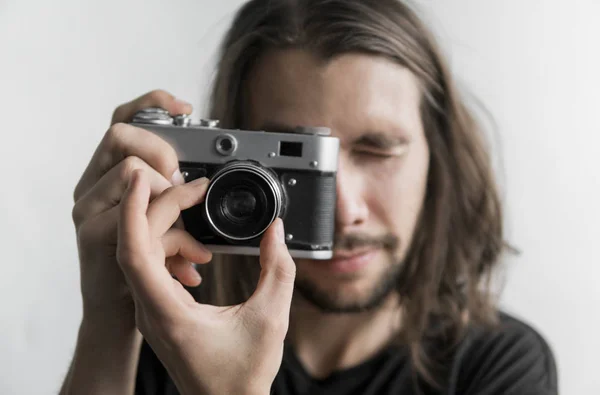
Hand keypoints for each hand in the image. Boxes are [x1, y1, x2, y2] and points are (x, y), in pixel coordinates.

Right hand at [71, 89, 201, 325]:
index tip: (186, 108)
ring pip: (132, 171)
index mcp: (107, 176)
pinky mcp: (94, 236)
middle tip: (183, 182)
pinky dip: (175, 237)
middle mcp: (92, 187)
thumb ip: (175, 199)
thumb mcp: (164, 224)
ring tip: (190, 236)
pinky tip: (188, 262)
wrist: (121, 313)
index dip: (152, 105)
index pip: (121, 122)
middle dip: (162, 152)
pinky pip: (139, 214)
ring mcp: (89, 210)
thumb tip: (204, 185)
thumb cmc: (147, 264)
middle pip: (121, 135)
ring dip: (171, 198)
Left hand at [117, 170, 295, 394]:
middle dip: (158, 206)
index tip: (142, 178)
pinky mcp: (159, 310)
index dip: (135, 210)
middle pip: (136, 244)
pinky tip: (198, 249)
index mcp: (167, 314)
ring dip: (167, 226)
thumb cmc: (242, 375)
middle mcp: (150, 311)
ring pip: (143, 253)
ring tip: (195, 211)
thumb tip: (275, 231)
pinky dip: (172, 246)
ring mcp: (151, 311)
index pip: (134, 252)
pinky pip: (153, 266)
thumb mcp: (271, 319)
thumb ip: (277, 269)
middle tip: (189, 185)